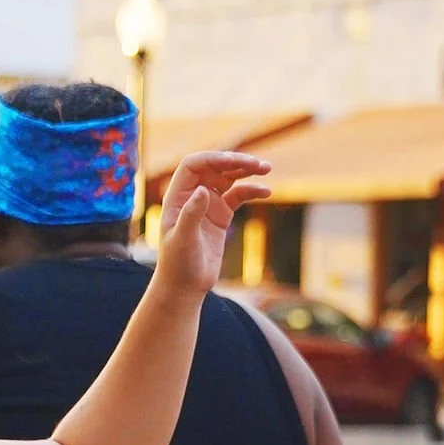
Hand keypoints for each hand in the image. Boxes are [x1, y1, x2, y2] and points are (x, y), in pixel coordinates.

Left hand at [153, 151, 273, 299]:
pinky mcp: (221, 215)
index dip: (213, 158)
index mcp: (177, 196)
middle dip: (235, 162)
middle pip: (214, 167)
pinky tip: (266, 192)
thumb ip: (191, 214)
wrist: (185, 286)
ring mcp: (208, 204)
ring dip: (246, 170)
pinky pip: (238, 195)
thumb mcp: (183, 239)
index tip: (233, 161)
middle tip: (258, 164)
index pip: (193, 165)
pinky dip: (251, 191)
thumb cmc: (178, 264)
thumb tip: (204, 190)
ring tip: (266, 168)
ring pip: (228, 178)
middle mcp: (192, 195)